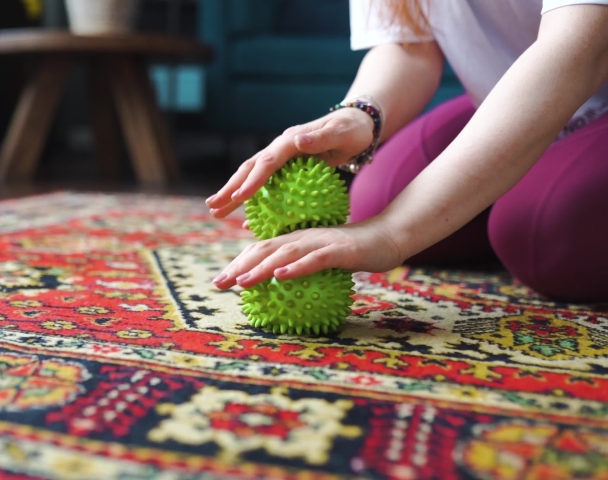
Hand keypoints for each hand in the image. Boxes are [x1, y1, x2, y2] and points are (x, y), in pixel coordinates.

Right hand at [205, 107, 373, 218]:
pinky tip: (248, 221)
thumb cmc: (351, 131)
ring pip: (252, 178)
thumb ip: (321, 138)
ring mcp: (281, 158)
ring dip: (233, 195)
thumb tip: (298, 140)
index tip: (238, 198)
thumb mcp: (341, 133)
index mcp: (289, 140)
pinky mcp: (286, 168)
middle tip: (212, 208)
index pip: (266, 162)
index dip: (252, 181)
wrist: (356, 125)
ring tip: (216, 212)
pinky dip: (255, 202)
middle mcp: (280, 148)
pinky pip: (266, 186)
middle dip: (230, 189)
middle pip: (249, 170)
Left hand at [211, 219, 403, 289]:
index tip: (220, 280)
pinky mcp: (340, 250)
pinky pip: (316, 259)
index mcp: (295, 239)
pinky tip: (282, 276)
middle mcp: (303, 237)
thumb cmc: (355, 251)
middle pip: (264, 249)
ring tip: (242, 281)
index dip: (238, 262)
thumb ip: (301, 263)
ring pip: (285, 253)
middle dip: (238, 266)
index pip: (260, 248)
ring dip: (261, 267)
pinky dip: (297, 267)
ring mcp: (320, 242)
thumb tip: (280, 277)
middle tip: (219, 283)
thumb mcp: (322, 257)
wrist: (389, 236)